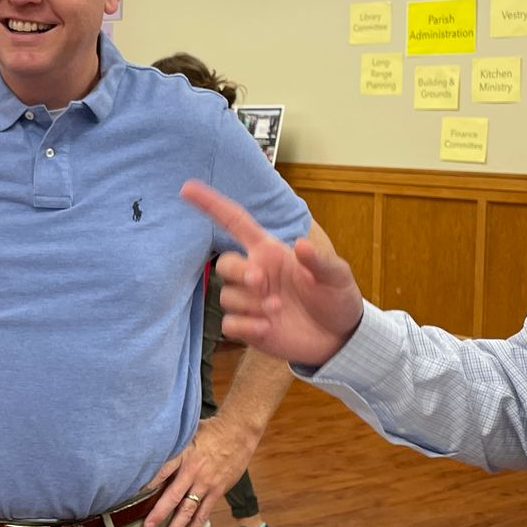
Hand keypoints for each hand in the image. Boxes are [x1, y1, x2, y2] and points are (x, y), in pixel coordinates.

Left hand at [143, 417, 257, 526]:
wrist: (239, 432)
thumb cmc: (211, 430)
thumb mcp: (187, 433)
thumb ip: (173, 447)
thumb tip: (153, 455)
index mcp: (183, 454)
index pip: (161, 471)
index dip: (147, 485)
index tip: (132, 497)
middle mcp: (193, 472)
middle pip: (172, 497)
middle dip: (159, 514)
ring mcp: (206, 483)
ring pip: (188, 510)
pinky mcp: (217, 491)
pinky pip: (204, 513)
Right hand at [181, 182, 364, 368]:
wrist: (339, 337)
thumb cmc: (336, 297)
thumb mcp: (337, 276)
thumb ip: (320, 261)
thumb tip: (301, 245)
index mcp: (270, 252)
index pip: (235, 223)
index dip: (212, 205)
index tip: (187, 189)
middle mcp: (255, 273)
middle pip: (224, 263)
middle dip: (237, 272)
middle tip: (262, 282)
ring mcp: (250, 302)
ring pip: (226, 295)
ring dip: (249, 303)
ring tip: (277, 310)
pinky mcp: (249, 328)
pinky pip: (229, 324)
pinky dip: (245, 326)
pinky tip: (268, 328)